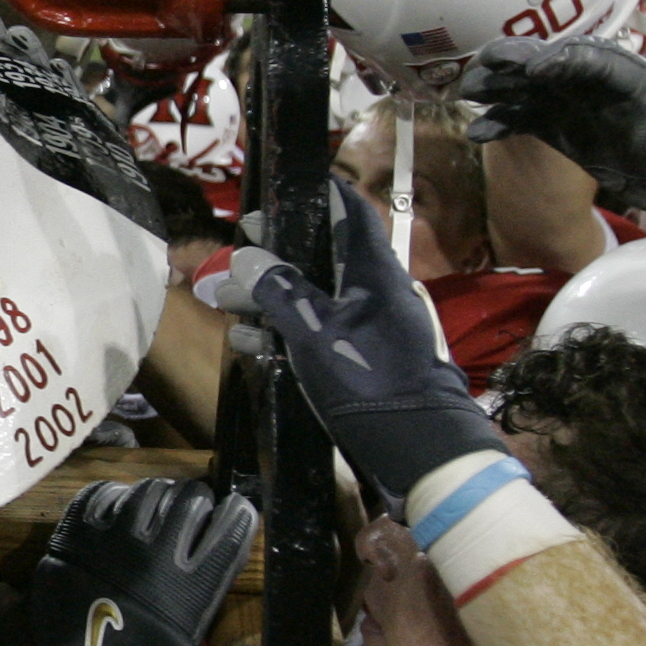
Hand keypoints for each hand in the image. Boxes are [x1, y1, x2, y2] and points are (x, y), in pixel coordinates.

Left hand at [27, 478, 257, 645]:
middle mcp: (156, 555)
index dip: (237, 514)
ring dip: (158, 494)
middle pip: (191, 499)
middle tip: (190, 509)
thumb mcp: (188, 634)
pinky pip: (104, 492)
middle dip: (196, 500)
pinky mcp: (77, 532)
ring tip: (155, 508)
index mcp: (190, 588)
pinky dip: (116, 496)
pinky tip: (120, 508)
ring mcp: (114, 539)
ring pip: (149, 489)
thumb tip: (221, 540)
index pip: (231, 527)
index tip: (232, 512)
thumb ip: (207, 588)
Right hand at [196, 179, 496, 505]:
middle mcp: (373, 290)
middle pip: (319, 257)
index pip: (345, 210)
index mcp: (372, 269)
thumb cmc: (369, 379)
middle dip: (271, 259)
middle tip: (230, 264)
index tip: (267, 202)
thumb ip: (279, 291)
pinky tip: (252, 342)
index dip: (307, 198)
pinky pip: (319, 331)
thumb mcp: (314, 332)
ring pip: (313, 297)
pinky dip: (286, 332)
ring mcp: (369, 325)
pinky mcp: (362, 357)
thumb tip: (248, 256)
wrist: (418, 446)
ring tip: (227, 304)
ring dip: (270, 299)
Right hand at [454, 37, 645, 232]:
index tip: (537, 71)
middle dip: (516, 61)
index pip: (592, 60)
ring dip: (497, 87)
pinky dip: (500, 123)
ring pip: (527, 88)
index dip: (564, 61)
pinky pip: (524, 120)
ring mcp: (575, 105)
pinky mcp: (562, 129)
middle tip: (484, 67)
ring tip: (467, 92)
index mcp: (631, 77)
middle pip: (549, 62)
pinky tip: (477, 133)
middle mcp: (597, 84)